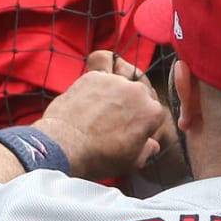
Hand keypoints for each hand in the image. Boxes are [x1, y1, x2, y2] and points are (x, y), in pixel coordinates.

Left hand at [35, 51, 166, 180]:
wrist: (66, 147)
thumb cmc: (99, 157)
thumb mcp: (132, 161)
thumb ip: (148, 149)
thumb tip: (152, 144)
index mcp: (153, 112)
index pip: (154, 110)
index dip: (143, 121)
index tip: (131, 129)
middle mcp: (139, 92)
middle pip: (142, 91)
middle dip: (132, 102)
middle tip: (116, 116)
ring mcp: (117, 81)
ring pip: (125, 73)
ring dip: (119, 85)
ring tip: (105, 99)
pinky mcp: (95, 75)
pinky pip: (102, 59)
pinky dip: (103, 63)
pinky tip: (98, 73)